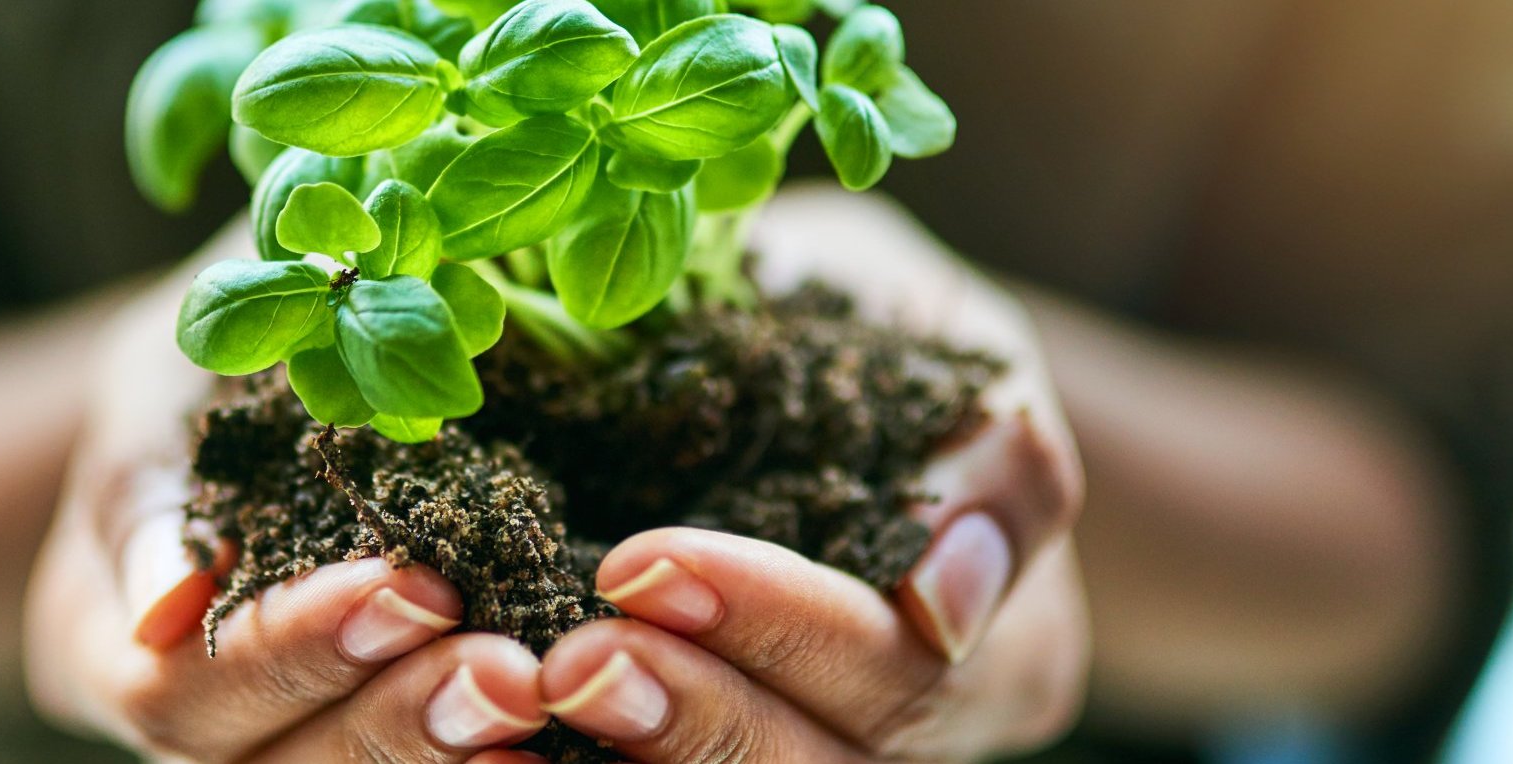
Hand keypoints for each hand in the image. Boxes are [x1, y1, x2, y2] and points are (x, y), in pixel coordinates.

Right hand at [24, 221, 546, 762]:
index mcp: (96, 634)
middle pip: (265, 761)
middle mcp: (177, 715)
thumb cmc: (216, 340)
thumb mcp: (166, 367)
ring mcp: (266, 736)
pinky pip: (418, 757)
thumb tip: (167, 608)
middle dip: (393, 719)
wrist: (282, 361)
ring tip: (541, 696)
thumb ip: (154, 469)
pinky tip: (557, 735)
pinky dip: (483, 751)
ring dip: (444, 744)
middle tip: (510, 672)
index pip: (178, 686)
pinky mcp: (354, 719)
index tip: (414, 589)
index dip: (296, 649)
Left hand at [537, 186, 1089, 762]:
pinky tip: (503, 746)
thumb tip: (944, 600)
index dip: (779, 625)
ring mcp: (829, 745)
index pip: (899, 667)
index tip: (650, 563)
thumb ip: (988, 451)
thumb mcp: (957, 336)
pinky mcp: (730, 737)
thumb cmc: (888, 325)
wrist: (823, 358)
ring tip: (526, 694)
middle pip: (819, 759)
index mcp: (1009, 644)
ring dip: (636, 747)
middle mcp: (926, 729)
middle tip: (571, 665)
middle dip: (692, 714)